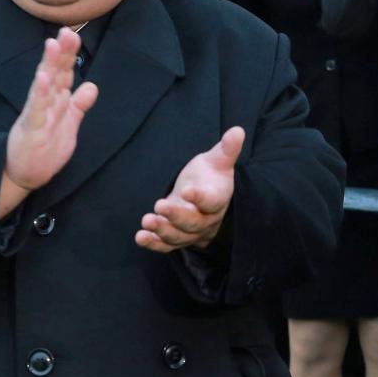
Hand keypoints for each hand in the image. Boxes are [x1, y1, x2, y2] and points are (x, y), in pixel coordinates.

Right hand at [0, 28, 98, 215]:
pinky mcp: (32, 129)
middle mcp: (44, 102)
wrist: (26, 174)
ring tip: (53, 45)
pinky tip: (43, 79)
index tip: (73, 34)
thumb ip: (78, 105)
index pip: (63, 73)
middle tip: (66, 31)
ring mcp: (37, 114)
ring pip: (44, 85)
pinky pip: (36, 109)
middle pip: (54, 73)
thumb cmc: (45, 148)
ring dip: (48, 65)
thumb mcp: (68, 124)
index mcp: (54, 101)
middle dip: (61, 53)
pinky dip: (40, 94)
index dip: (69, 55)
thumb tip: (92, 85)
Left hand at [135, 126, 243, 251]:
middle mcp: (206, 220)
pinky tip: (140, 237)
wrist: (205, 196)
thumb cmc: (211, 175)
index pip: (211, 201)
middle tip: (159, 205)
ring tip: (146, 221)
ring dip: (162, 231)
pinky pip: (166, 246)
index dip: (199, 197)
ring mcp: (191, 232)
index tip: (186, 190)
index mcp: (217, 199)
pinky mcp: (176, 237)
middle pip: (193, 222)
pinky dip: (153, 243)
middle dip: (176, 216)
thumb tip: (237, 130)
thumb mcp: (218, 161)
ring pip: (178, 236)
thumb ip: (226, 149)